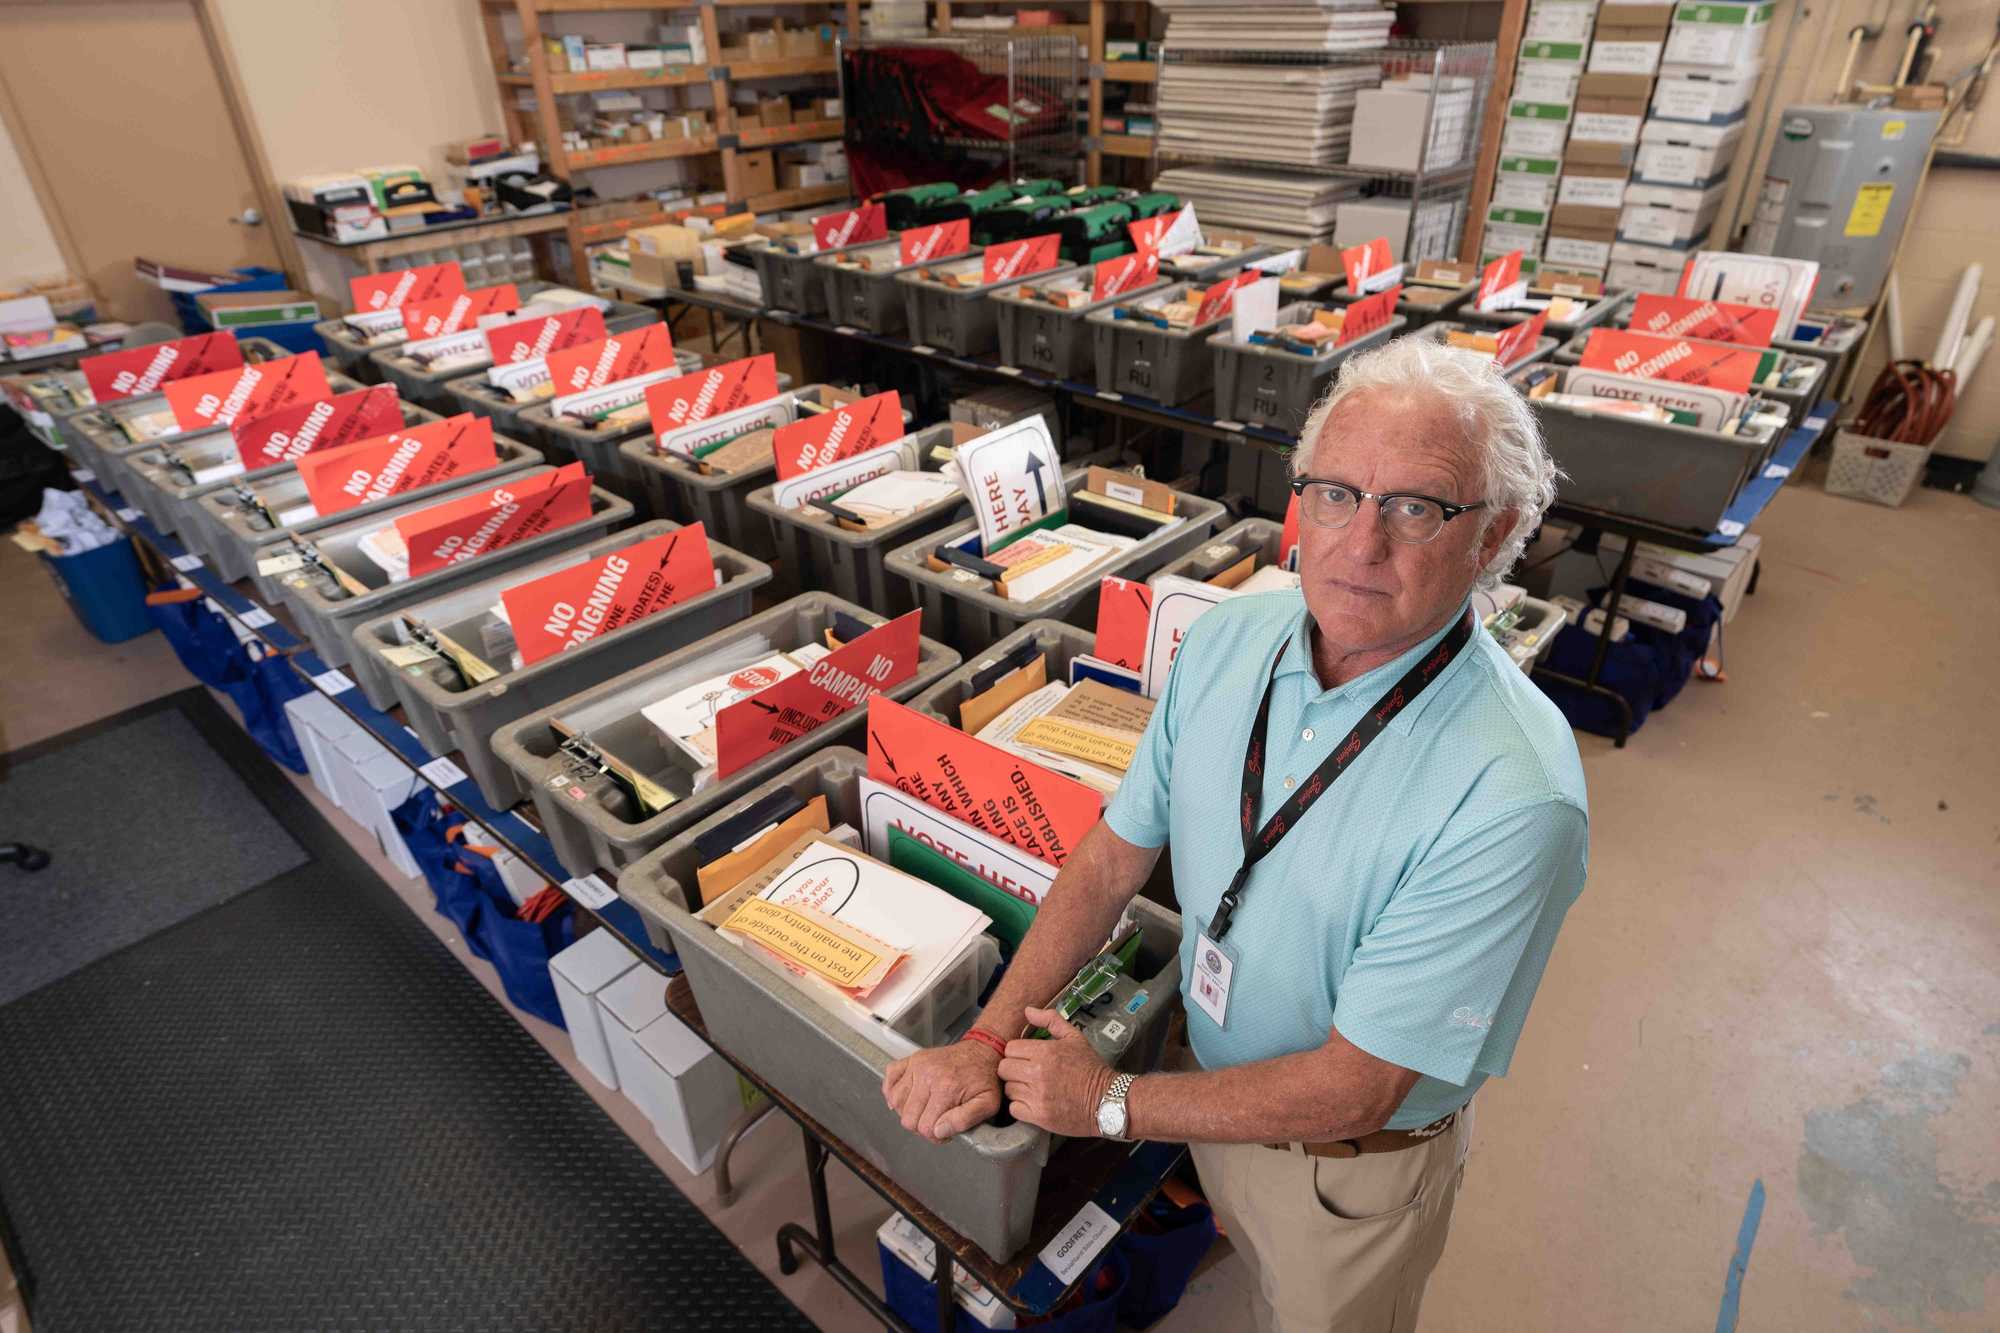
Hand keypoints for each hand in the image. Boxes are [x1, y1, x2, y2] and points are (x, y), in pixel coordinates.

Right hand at [883, 1039, 1002, 1142]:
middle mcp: (927, 1075)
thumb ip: (964, 1120)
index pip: (925, 1128)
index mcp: (946, 1088)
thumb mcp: (987, 1103)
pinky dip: (892, 1091)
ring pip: (896, 1102)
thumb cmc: (985, 1079)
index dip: (936, 1136)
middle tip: (936, 1121)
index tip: (946, 1130)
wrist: (982, 1051)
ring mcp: (916, 1065)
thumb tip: (939, 1130)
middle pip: (908, 1118)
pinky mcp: (911, 1059)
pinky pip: (889, 1078)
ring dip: (908, 1111)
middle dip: (921, 1126)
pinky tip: (907, 1098)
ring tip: (925, 1109)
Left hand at [996, 1007, 1116, 1137]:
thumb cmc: (1090, 1067)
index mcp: (1045, 1052)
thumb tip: (1027, 1011)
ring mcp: (1037, 1096)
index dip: (1017, 1052)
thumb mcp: (1074, 1037)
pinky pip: (1014, 1109)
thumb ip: (1050, 1020)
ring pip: (1008, 1089)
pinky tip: (1033, 1101)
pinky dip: (1020, 1106)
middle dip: (1013, 1069)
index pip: (1010, 1048)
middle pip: (1004, 1069)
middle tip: (1026, 1072)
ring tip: (1032, 1087)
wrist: (1107, 1100)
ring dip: (1017, 1087)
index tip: (1026, 1057)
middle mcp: (1037, 1073)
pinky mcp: (1038, 1116)